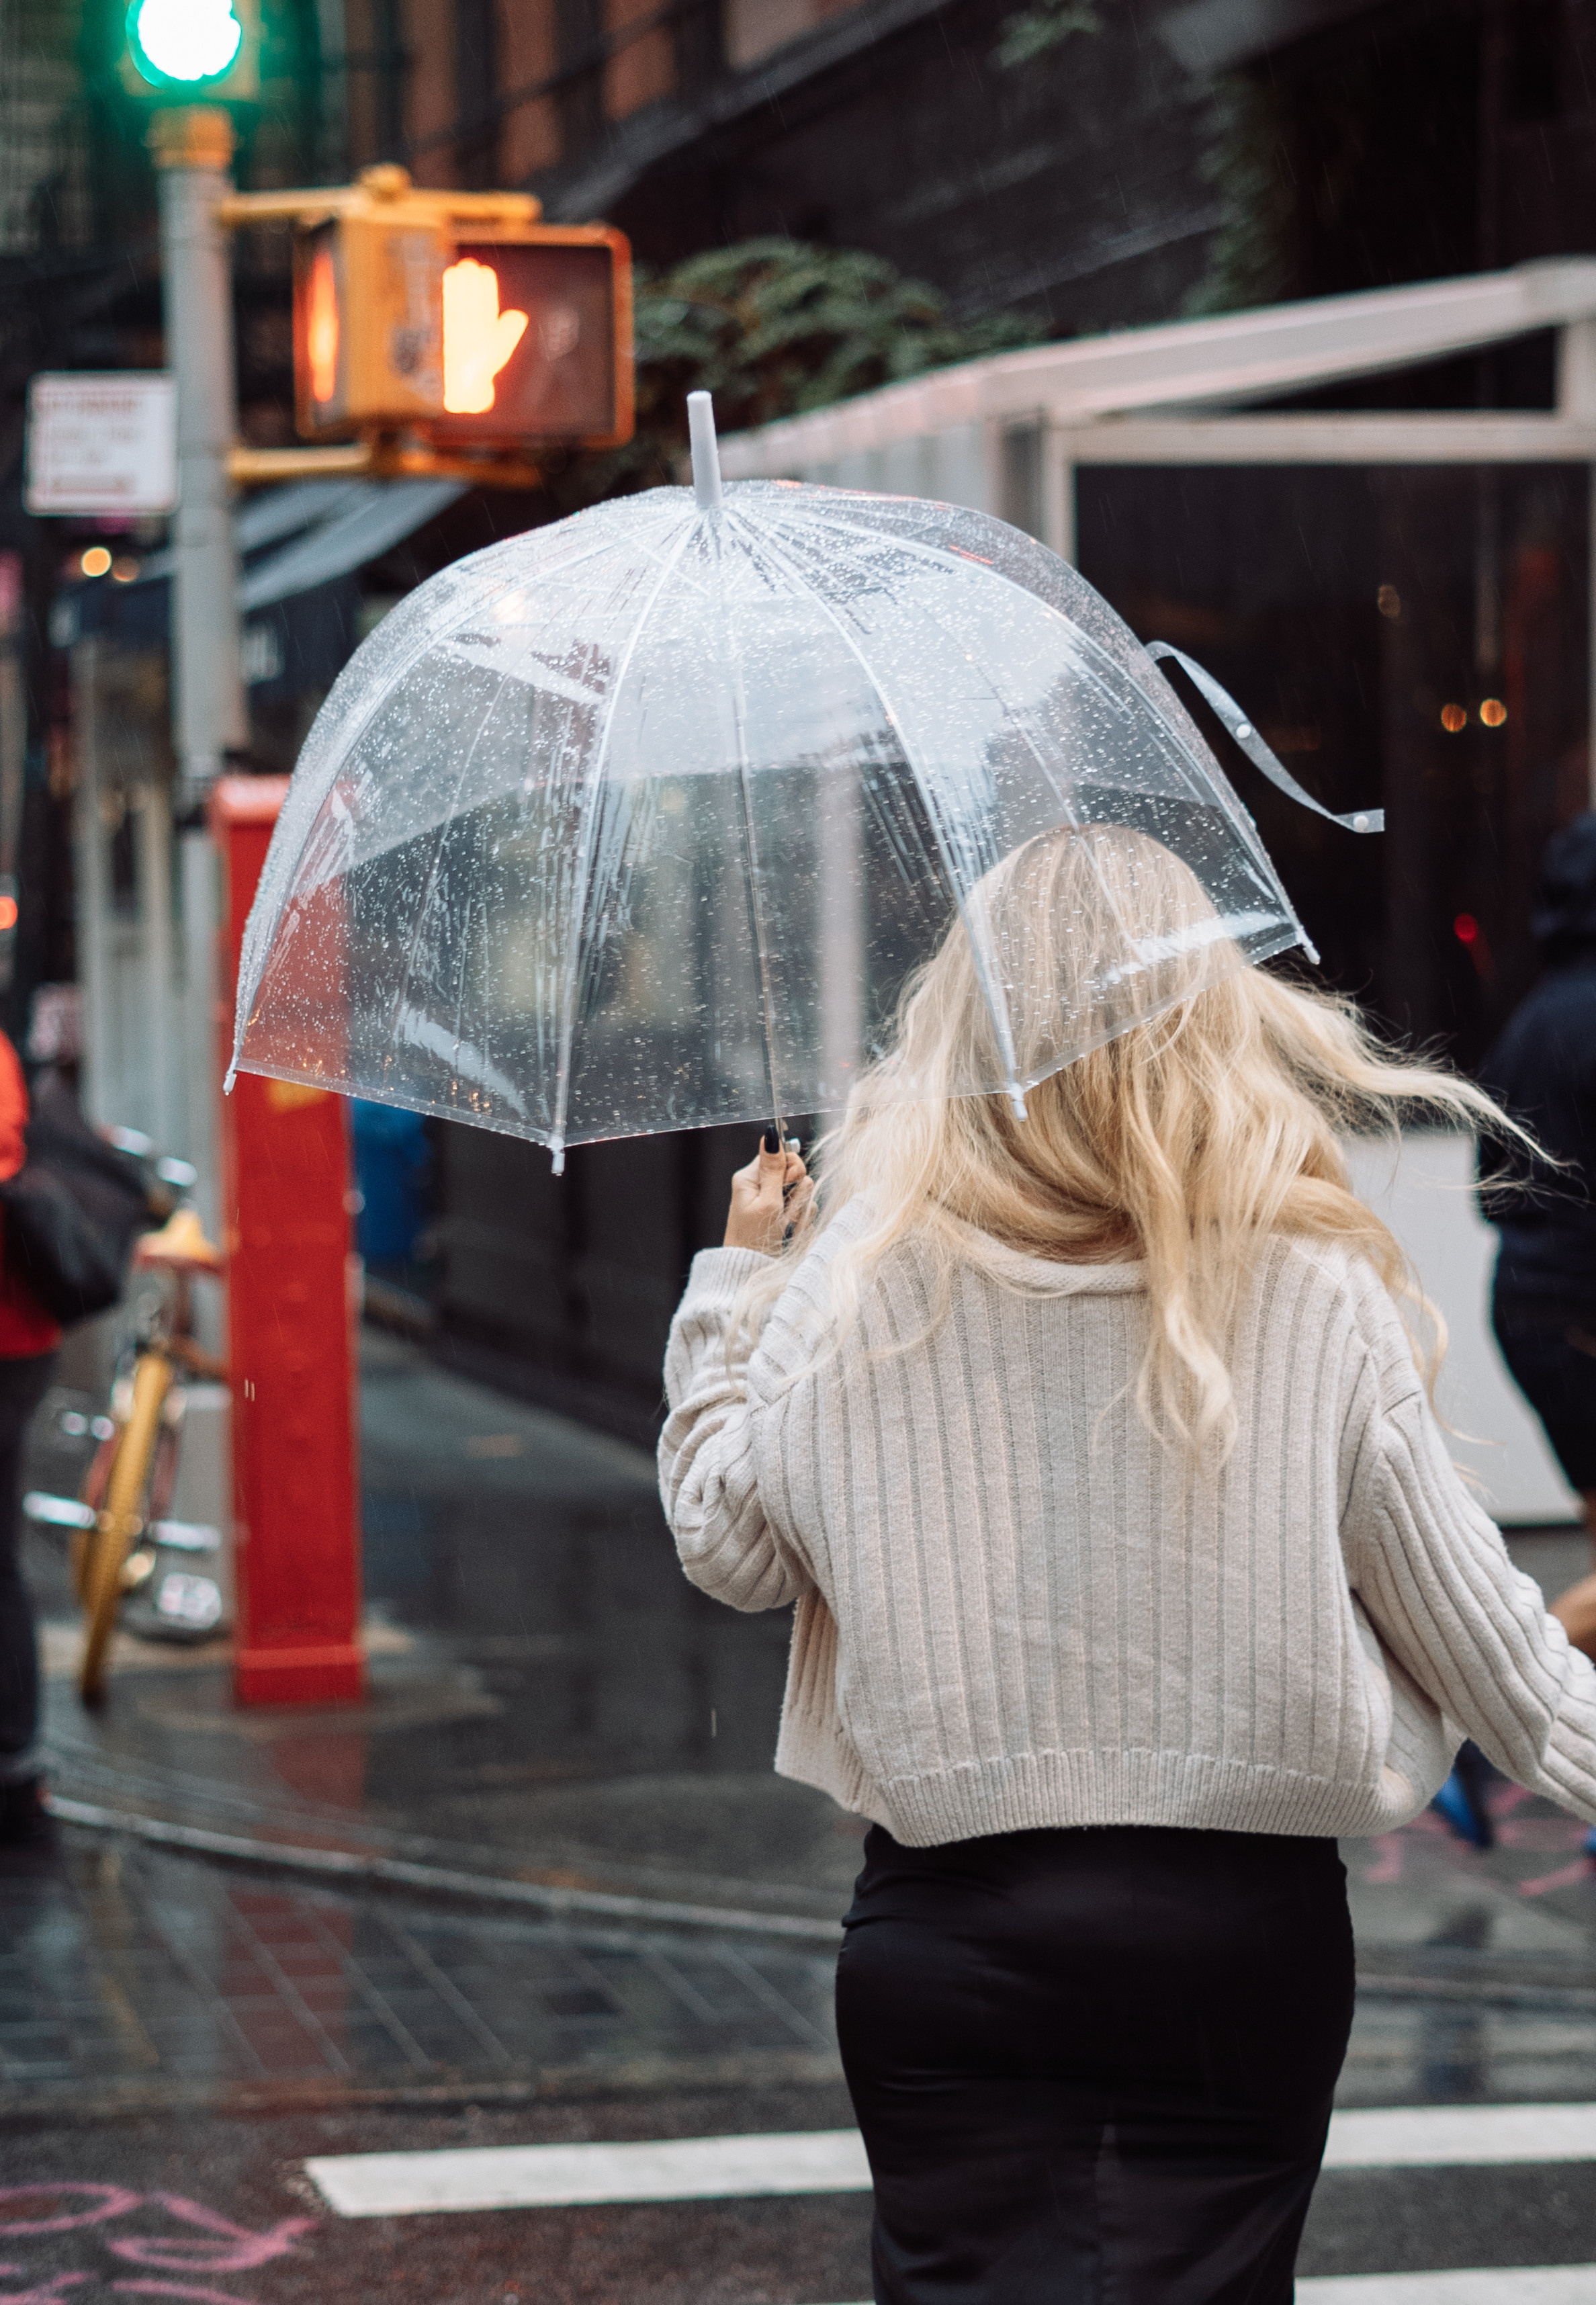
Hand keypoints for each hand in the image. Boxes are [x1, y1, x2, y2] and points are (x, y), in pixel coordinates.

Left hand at [725, 1132, 810, 1252]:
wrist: (752, 1269)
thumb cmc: (753, 1238)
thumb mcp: (766, 1201)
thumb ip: (774, 1169)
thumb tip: (770, 1134)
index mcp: (751, 1178)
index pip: (781, 1155)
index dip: (791, 1168)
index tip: (788, 1183)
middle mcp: (764, 1187)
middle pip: (796, 1173)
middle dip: (797, 1191)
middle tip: (784, 1209)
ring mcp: (777, 1203)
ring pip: (804, 1192)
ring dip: (798, 1210)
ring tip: (784, 1225)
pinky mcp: (786, 1217)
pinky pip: (806, 1209)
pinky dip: (801, 1221)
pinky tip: (789, 1232)